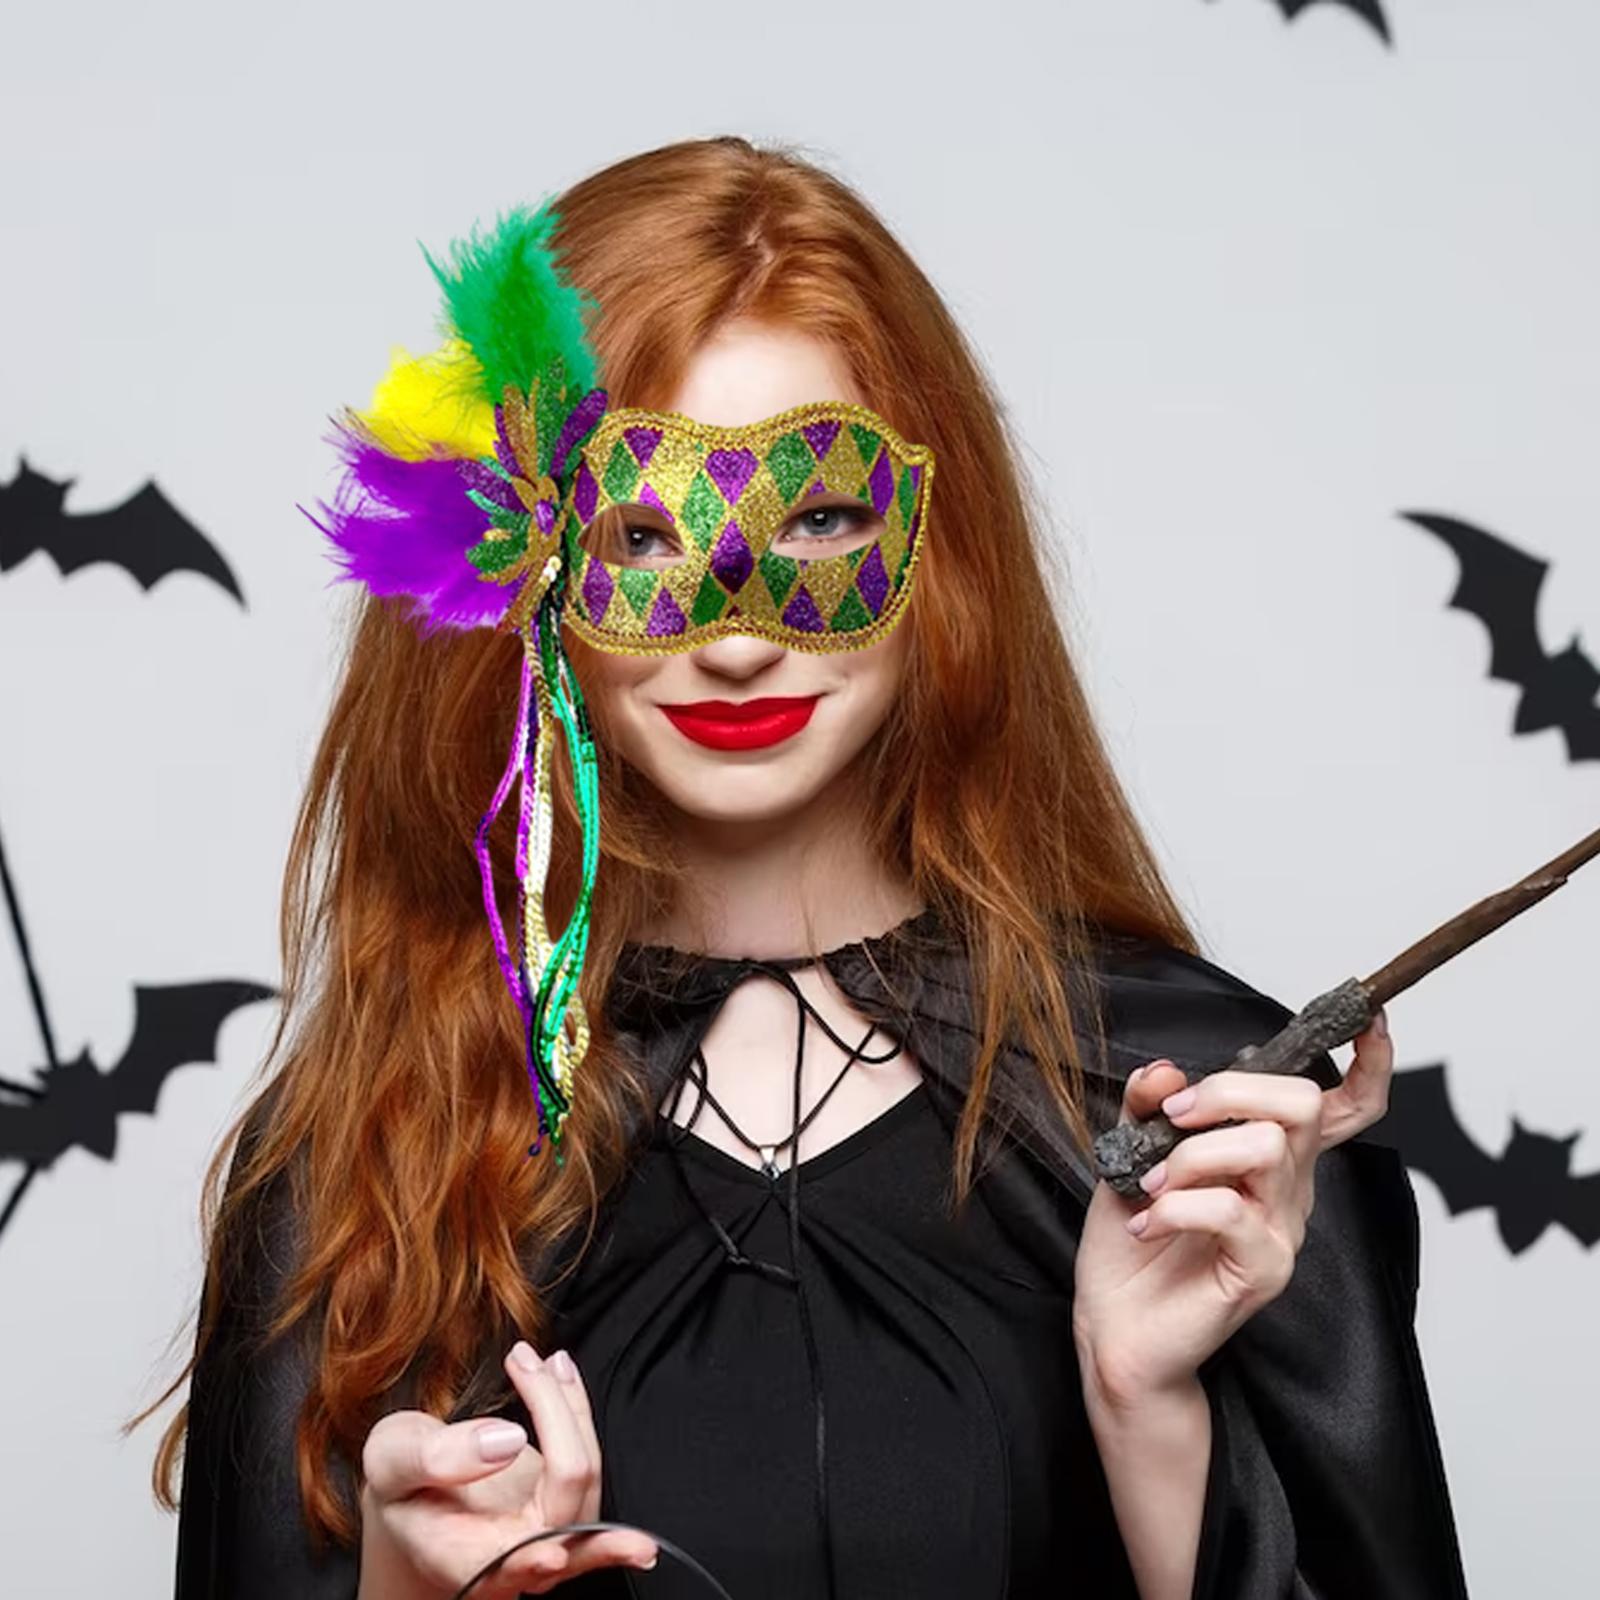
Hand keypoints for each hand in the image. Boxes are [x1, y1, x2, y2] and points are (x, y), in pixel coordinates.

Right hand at [357, 1342, 656, 1599]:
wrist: (419, 1491)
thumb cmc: (402, 1483)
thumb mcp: (391, 1462)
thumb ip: (434, 1458)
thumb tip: (507, 1440)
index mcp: (467, 1561)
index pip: (511, 1564)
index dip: (532, 1562)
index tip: (552, 1557)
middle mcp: (519, 1556)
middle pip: (567, 1496)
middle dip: (558, 1418)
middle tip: (523, 1360)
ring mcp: (551, 1532)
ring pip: (586, 1474)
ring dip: (569, 1406)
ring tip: (540, 1359)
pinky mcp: (568, 1502)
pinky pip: (587, 1456)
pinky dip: (576, 1409)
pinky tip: (557, 1369)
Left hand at [1073, 1012, 1393, 1409]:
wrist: (1114, 1325)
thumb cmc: (1131, 1243)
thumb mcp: (1130, 1153)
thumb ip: (1151, 1105)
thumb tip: (1169, 1070)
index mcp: (1269, 1157)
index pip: (1342, 1107)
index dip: (1368, 1064)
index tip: (1371, 1019)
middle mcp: (1289, 1189)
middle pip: (1300, 1104)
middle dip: (1231, 1090)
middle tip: (1173, 1115)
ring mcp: (1283, 1231)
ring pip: (1265, 1148)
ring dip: (1190, 1154)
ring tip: (1149, 1185)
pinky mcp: (1264, 1270)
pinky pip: (1230, 1210)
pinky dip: (1174, 1205)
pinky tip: (1145, 1222)